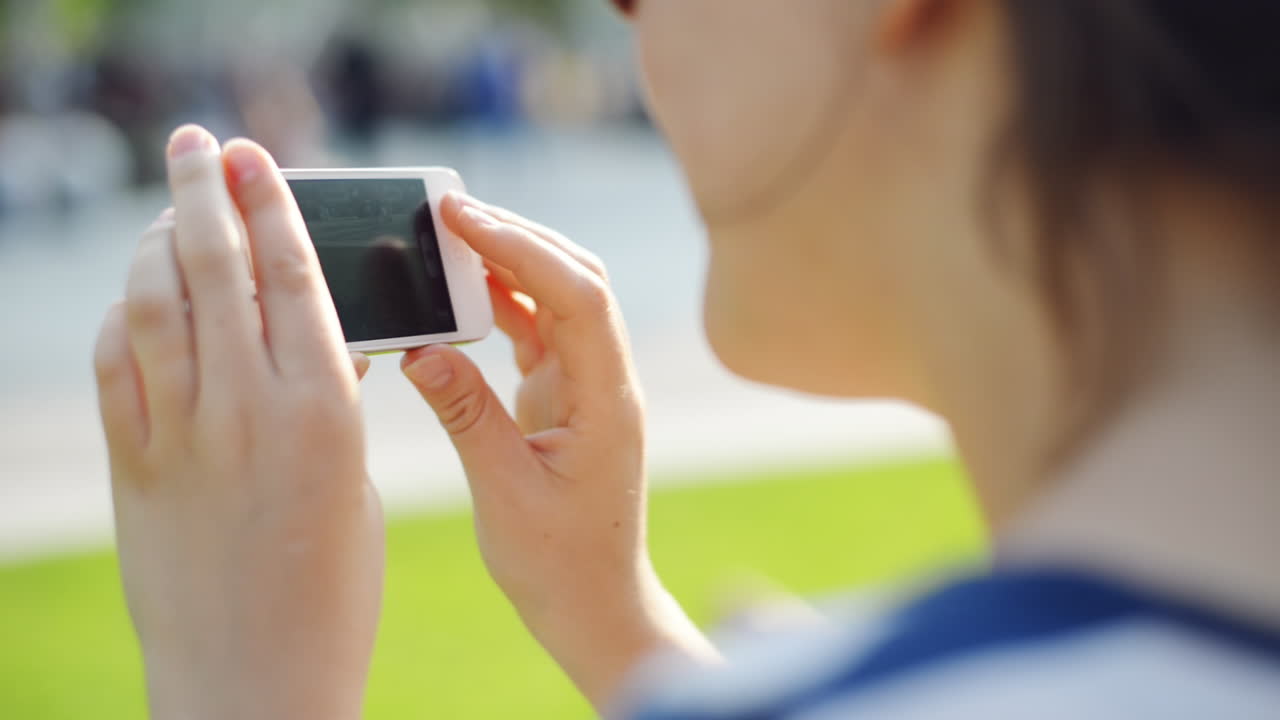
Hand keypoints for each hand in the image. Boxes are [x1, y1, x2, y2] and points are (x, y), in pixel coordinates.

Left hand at [94, 126, 382, 719]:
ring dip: (158, 242)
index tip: (252, 156)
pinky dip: (125, 316)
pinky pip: (117, 364)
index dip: (268, 203)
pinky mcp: (133, 465)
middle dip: (201, 191)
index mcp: (322, 408)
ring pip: (153, 303)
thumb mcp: (351, 478)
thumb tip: (312, 329)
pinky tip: (139, 299)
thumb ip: (329, 397)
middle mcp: (244, 406)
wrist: (256, 678)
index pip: (292, 273)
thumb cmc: (331, 588)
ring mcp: (178, 433)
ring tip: (170, 212)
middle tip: (196, 144)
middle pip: (213, 266)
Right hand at [400, 193, 718, 709]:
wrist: (594, 603)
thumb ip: (466, 417)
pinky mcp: (565, 394)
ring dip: (506, 264)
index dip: (522, 247)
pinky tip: (456, 295)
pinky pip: (535, 331)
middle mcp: (606, 379)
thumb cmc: (560, 562)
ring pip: (556, 298)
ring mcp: (588, 383)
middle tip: (448, 210)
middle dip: (516, 236)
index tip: (462, 217)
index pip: (578, 296)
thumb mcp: (504, 492)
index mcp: (608, 399)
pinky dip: (498, 305)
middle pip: (575, 279)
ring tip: (445, 239)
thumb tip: (420, 350)